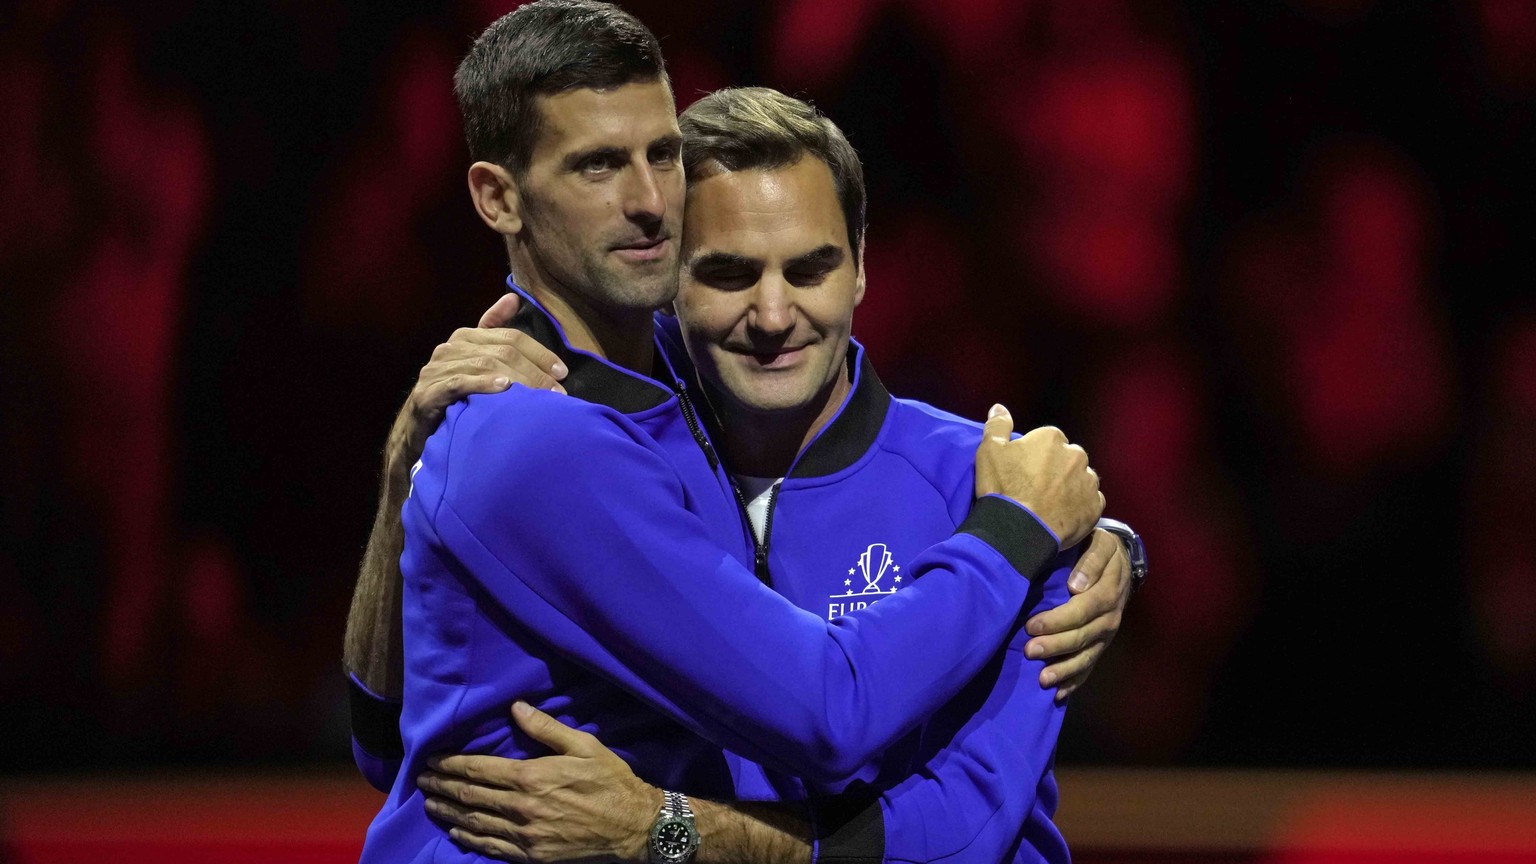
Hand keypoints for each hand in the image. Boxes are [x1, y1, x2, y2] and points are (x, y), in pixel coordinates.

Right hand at [390, 294, 569, 467]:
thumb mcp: (475, 360)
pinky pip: (459, 383)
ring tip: (540, 398)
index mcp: (466, 337)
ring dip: (518, 381)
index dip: (539, 353)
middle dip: (535, 372)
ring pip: (485, 366)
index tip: (562, 372)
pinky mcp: (429, 392)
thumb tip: (513, 299)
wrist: (417, 428)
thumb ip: (494, 329)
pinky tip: (503, 389)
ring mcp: (437, 369)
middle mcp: (451, 348)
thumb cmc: (454, 394)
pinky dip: (483, 385)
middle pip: (502, 352)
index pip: (511, 337)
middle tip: (557, 392)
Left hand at [418, 702, 660, 863]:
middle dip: (441, 787)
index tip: (432, 760)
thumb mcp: (583, 746)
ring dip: (448, 813)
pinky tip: (457, 833)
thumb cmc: (610, 781)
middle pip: (469, 797)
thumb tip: (515, 708)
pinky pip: (491, 848)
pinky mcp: (532, 856)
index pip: (477, 770)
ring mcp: (524, 835)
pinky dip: (469, 840)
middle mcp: (521, 808)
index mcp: (531, 777)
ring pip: (474, 823)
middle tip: (421, 780)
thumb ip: (546, 728)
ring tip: (430, 804)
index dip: (450, 765)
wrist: (633, 826)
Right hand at [974, 405, 1103, 547]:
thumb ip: (997, 425)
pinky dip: (1080, 506)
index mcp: (1052, 439)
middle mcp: (1076, 455)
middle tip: (1037, 488)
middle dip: (1057, 469)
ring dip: (1071, 486)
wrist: (1017, 530)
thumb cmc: (1002, 488)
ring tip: (1051, 504)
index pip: (1048, 440)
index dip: (1036, 456)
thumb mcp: (989, 451)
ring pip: (1081, 479)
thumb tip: (999, 407)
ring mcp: (1088, 482)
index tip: (1025, 472)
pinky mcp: (1095, 507)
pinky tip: (1063, 515)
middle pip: (1068, 458)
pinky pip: (1090, 502)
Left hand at [1022, 528, 1129, 700]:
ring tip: (1042, 681)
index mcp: (1108, 593)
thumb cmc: (1100, 549)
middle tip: (1029, 651)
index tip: (1031, 626)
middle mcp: (1109, 618)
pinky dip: (1074, 681)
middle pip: (1082, 636)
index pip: (1082, 610)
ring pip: (1086, 657)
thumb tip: (1076, 585)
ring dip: (1064, 670)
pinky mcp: (1100, 645)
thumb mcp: (1100, 545)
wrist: (1118, 561)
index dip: (1057, 620)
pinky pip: (1090, 666)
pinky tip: (1058, 695)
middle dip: (1054, 646)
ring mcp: (1106, 635)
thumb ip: (1091, 562)